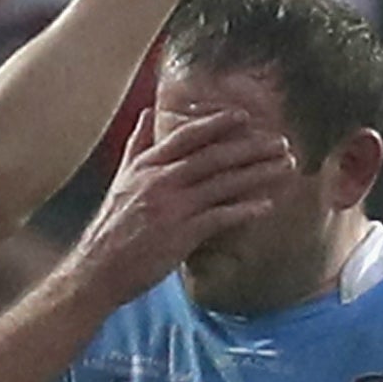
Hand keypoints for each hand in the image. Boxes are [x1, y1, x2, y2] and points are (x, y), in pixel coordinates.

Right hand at [71, 106, 290, 306]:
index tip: (245, 117)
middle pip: (213, 157)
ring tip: (285, 167)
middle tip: (281, 142)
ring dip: (257, 174)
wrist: (97, 269)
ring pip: (222, 184)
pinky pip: (220, 217)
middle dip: (251, 147)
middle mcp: (160, 181)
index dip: (218, 124)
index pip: (187, 136)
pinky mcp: (181, 235)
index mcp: (146, 166)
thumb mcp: (121, 178)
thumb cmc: (112, 227)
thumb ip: (138, 144)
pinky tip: (266, 206)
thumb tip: (147, 112)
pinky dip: (245, 210)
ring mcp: (172, 208)